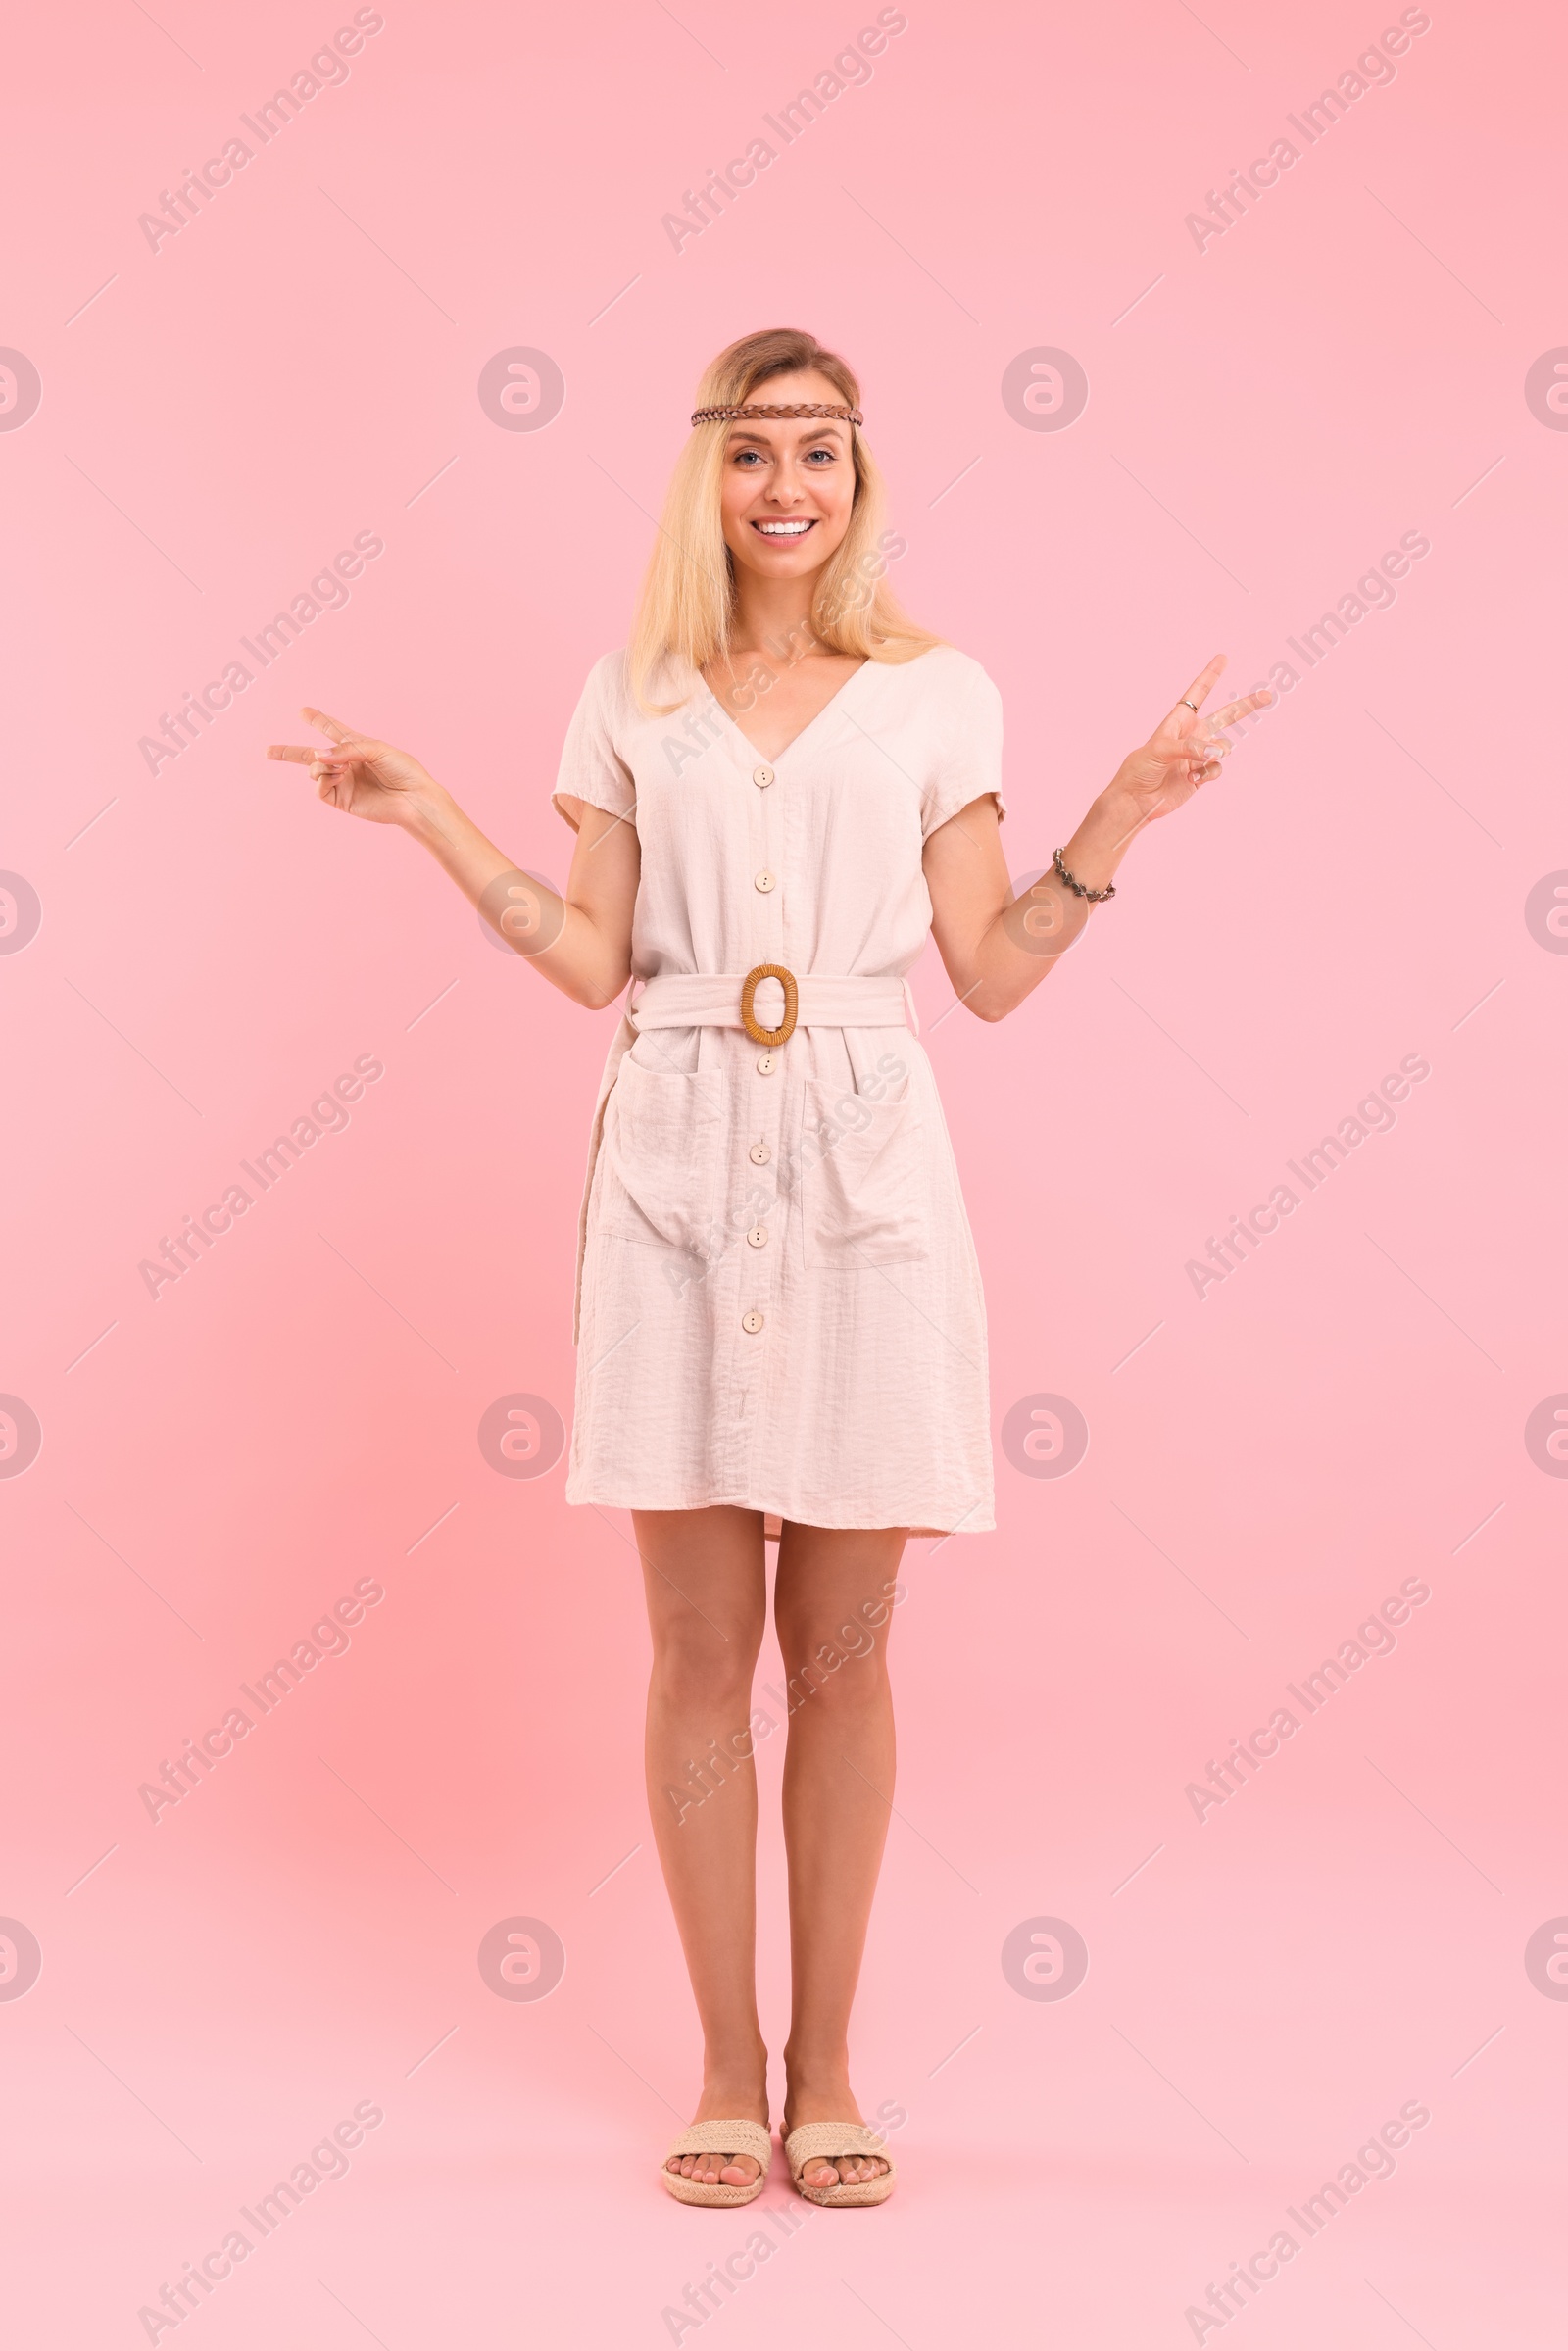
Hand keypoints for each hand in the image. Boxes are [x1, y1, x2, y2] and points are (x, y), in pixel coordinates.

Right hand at [266, 707, 439, 826]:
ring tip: (337, 768)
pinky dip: (323, 779)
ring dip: (318, 765)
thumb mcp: (376, 749)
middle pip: (311, 755)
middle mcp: (346, 763)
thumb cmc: (402, 769)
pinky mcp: (341, 799)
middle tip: (268, 751)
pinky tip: (338, 776)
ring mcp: (342, 781)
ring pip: (313, 770)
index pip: (332, 730)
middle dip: (289, 752)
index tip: (303, 711)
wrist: (413, 798)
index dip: (318, 720)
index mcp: (356, 746)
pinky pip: (319, 787)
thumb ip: (345, 749)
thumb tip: (317, 757)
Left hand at [1106, 656, 1271, 829]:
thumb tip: (1216, 751)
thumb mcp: (1160, 750)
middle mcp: (1192, 734)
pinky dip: (1208, 773)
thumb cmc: (1141, 769)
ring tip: (1196, 763)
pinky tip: (1191, 779)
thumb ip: (1190, 748)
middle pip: (1226, 715)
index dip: (1211, 675)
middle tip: (1268, 695)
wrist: (1137, 800)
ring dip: (1215, 753)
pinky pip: (1217, 769)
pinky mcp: (1201, 774)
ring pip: (1224, 746)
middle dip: (1246, 705)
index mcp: (1179, 720)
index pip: (1198, 693)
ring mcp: (1198, 755)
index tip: (1222, 658)